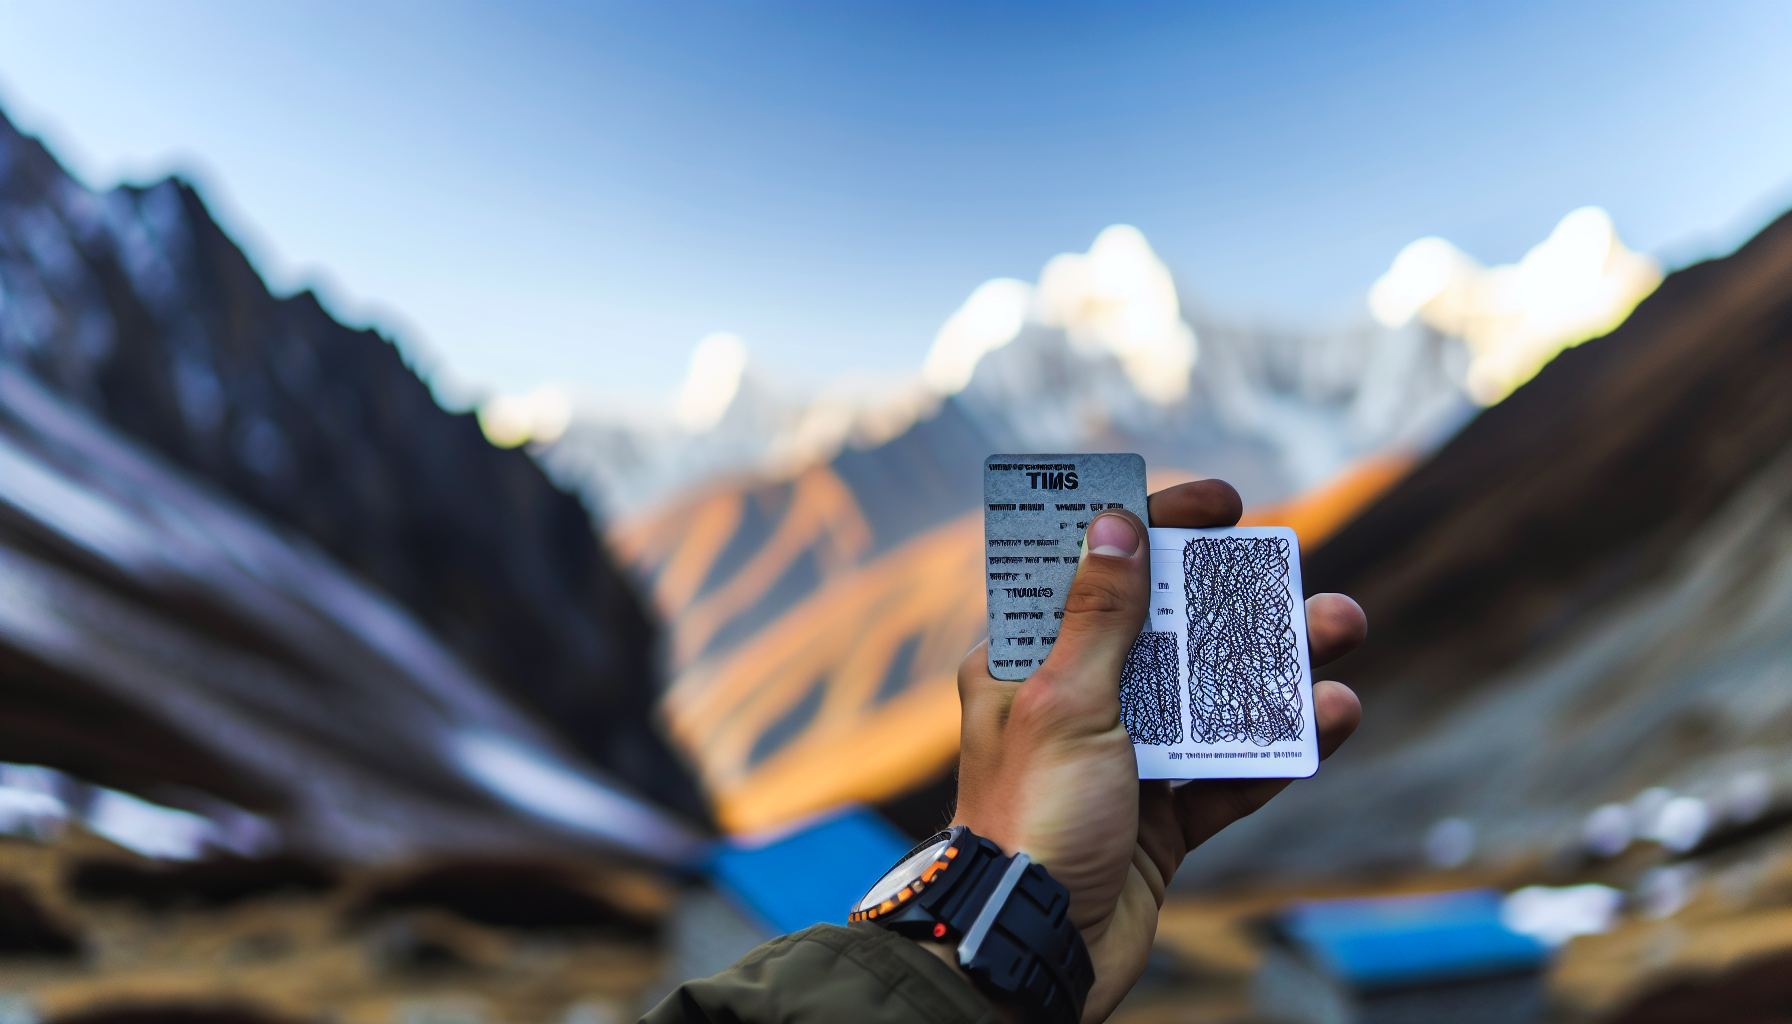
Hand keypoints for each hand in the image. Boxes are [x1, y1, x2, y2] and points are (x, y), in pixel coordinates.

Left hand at [950, 479, 1365, 1021]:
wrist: (1032, 949)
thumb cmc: (1032, 821)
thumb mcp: (1064, 704)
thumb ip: (1098, 617)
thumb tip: (1115, 523)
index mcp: (1028, 663)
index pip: (1093, 569)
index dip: (1155, 524)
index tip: (1223, 504)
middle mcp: (1074, 702)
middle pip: (1168, 631)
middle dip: (1238, 599)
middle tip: (1301, 572)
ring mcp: (1121, 761)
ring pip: (1209, 698)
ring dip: (1276, 666)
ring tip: (1343, 633)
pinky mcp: (1159, 819)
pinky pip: (1227, 773)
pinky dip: (1276, 749)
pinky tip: (1327, 718)